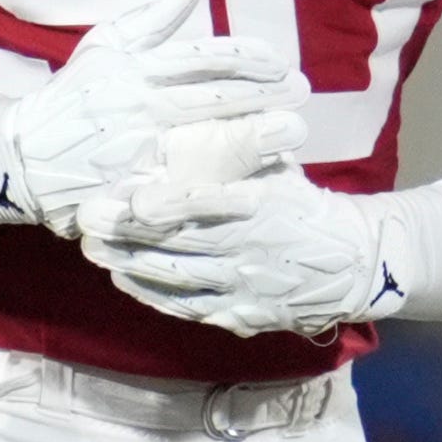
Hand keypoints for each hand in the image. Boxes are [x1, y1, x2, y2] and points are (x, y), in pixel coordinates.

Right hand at [0, 0, 296, 236]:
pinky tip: (258, 185)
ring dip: (256, 138)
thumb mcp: (106, 47)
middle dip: (267, 96)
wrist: (23, 155)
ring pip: (208, 140)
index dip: (251, 60)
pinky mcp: (133, 188)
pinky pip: (185, 188)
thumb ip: (154, 19)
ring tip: (295, 135)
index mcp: (137, 68)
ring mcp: (138, 149)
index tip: (284, 64)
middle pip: (216, 99)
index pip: (206, 59)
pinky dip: (222, 186)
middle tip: (305, 93)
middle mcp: (140, 105)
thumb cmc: (72, 95)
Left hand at [83, 139, 395, 338]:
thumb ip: (238, 152)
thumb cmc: (303, 205)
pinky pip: (190, 307)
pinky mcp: (243, 313)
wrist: (353, 263)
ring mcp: (246, 287)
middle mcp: (253, 249)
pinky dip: (154, 295)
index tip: (134, 198)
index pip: (212, 203)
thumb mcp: (278, 169)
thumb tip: (184, 127)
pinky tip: (124, 280)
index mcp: (264, 204)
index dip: (171, 203)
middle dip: (130, 234)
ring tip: (94, 250)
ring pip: (179, 278)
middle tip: (88, 221)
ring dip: (132, 265)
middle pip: (182, 243)